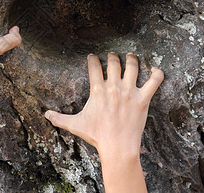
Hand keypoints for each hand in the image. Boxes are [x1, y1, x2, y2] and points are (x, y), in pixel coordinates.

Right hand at [45, 53, 163, 158]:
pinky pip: (154, 81)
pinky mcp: (143, 99)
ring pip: (133, 66)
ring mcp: (130, 92)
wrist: (117, 147)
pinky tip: (156, 70)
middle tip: (112, 56)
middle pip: (114, 62)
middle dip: (112, 56)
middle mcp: (114, 87)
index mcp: (98, 90)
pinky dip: (157, 73)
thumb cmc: (96, 135)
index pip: (94, 66)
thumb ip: (59, 118)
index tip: (92, 57)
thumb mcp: (75, 124)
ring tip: (130, 57)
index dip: (92, 59)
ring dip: (131, 59)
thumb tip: (45, 115)